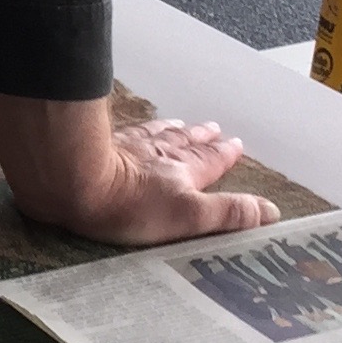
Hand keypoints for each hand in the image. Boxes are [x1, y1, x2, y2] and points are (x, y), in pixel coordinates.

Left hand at [0, 92, 279, 244]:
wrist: (71, 180)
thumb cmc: (130, 206)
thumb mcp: (188, 218)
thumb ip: (228, 214)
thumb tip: (270, 211)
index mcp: (182, 173)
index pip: (209, 162)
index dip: (223, 155)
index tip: (235, 144)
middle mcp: (158, 155)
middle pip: (184, 143)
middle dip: (201, 138)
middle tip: (214, 129)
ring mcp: (128, 148)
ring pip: (157, 134)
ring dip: (172, 130)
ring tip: (182, 124)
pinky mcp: (100, 146)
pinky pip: (128, 133)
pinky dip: (139, 129)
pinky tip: (135, 129)